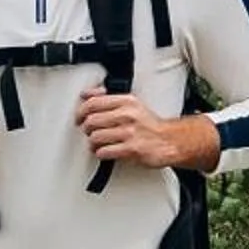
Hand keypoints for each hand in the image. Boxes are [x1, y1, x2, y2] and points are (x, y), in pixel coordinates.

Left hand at [75, 93, 220, 172]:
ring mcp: (129, 132)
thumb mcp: (132, 104)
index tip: (79, 117)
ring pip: (95, 137)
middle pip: (91, 121)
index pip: (93, 103)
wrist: (169, 141)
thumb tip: (86, 94)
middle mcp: (128, 115)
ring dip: (92, 143)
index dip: (81, 111)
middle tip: (89, 132)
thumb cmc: (149, 125)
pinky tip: (106, 151)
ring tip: (98, 143)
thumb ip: (109, 98)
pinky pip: (104, 152)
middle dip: (87, 129)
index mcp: (126, 101)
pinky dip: (101, 153)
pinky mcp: (131, 149)